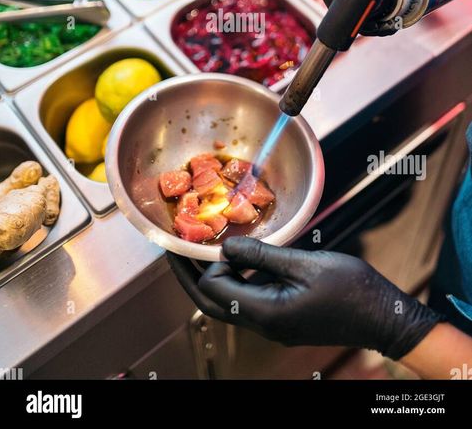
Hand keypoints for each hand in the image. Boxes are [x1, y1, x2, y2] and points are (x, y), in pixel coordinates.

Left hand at [168, 237, 440, 358]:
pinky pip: (249, 300)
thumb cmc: (351, 290)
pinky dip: (237, 279)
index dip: (205, 263)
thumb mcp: (306, 264)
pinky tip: (243, 259)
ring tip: (205, 250)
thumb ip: (264, 256)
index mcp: (266, 312)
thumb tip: (228, 247)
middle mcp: (264, 323)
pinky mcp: (283, 318)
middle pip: (212, 303)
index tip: (205, 236)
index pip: (214, 290)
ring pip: (229, 303)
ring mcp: (273, 323)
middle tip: (177, 251)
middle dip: (191, 277)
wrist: (383, 318)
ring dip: (213, 277)